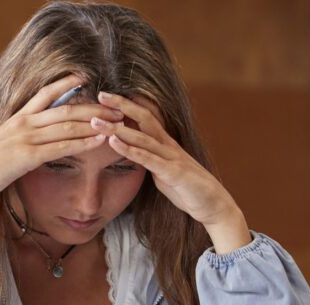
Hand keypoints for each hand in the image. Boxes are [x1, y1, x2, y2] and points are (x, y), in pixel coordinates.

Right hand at [0, 75, 123, 208]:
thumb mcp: (1, 144)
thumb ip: (18, 137)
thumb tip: (30, 138)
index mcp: (17, 118)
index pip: (45, 94)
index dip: (67, 83)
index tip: (86, 77)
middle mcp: (24, 124)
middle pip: (66, 109)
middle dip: (94, 106)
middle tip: (116, 105)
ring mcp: (27, 139)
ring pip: (68, 126)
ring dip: (95, 123)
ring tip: (116, 122)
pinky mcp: (29, 156)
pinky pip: (62, 147)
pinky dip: (83, 143)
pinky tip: (99, 141)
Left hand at [92, 91, 250, 251]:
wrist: (212, 204)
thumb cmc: (186, 188)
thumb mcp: (162, 169)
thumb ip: (148, 158)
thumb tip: (132, 152)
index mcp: (165, 143)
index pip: (145, 117)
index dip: (128, 105)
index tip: (107, 96)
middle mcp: (168, 145)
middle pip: (144, 118)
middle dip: (122, 105)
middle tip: (100, 94)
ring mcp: (171, 157)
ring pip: (142, 137)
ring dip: (117, 129)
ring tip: (97, 122)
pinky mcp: (172, 173)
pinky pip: (148, 159)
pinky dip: (130, 150)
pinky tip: (114, 142)